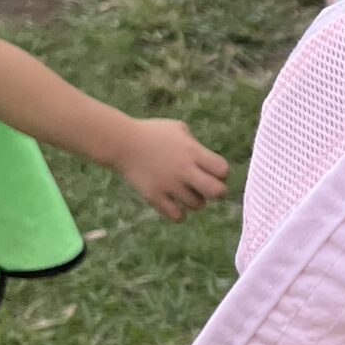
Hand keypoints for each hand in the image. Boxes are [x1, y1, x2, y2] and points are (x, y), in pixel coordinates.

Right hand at [114, 117, 228, 219]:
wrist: (122, 142)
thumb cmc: (152, 133)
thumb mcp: (178, 129)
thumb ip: (196, 145)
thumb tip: (209, 162)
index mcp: (192, 151)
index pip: (223, 170)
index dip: (222, 174)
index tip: (213, 173)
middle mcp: (184, 169)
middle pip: (217, 191)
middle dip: (218, 192)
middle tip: (209, 190)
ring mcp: (169, 185)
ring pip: (198, 205)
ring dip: (196, 202)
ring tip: (187, 194)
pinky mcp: (154, 196)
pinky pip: (177, 216)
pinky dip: (180, 214)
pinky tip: (176, 206)